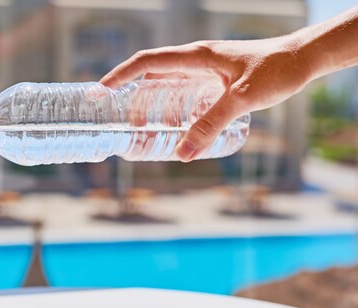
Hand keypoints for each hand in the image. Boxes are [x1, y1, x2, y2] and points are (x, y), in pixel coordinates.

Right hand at [100, 36, 312, 160]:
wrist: (303, 60)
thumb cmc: (276, 70)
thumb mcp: (242, 99)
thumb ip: (212, 125)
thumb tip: (183, 154)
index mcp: (196, 56)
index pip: (147, 62)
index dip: (120, 76)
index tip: (100, 91)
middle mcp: (195, 60)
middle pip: (151, 76)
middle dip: (130, 97)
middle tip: (119, 122)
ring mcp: (204, 70)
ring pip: (166, 85)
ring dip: (149, 103)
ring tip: (138, 128)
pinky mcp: (214, 80)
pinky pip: (183, 92)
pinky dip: (169, 107)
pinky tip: (171, 126)